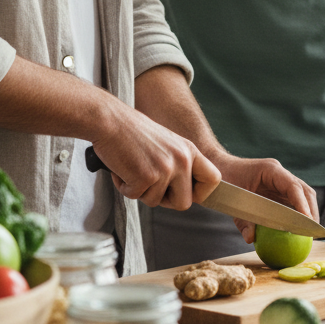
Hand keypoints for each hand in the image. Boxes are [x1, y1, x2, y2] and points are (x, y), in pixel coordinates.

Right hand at [92, 108, 221, 210]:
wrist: (110, 120)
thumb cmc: (133, 132)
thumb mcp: (168, 143)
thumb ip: (178, 163)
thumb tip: (183, 190)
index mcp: (190, 150)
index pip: (213, 179)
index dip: (200, 193)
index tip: (185, 192)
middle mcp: (182, 159)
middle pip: (184, 203)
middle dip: (164, 200)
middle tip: (149, 184)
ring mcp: (166, 168)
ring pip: (155, 202)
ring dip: (140, 190)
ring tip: (133, 168)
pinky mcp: (146, 176)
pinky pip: (135, 197)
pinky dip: (125, 187)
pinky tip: (123, 168)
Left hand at [214, 153, 319, 244]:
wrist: (219, 168)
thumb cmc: (225, 180)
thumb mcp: (232, 201)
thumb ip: (242, 220)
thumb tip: (252, 238)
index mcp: (271, 170)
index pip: (293, 186)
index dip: (302, 205)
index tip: (306, 222)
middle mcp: (280, 174)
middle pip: (304, 191)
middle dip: (311, 211)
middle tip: (312, 232)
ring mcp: (280, 181)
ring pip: (302, 195)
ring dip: (308, 213)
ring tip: (309, 234)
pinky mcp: (278, 189)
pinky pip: (293, 201)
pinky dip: (298, 214)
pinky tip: (297, 230)